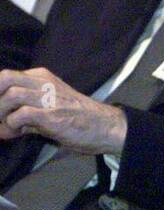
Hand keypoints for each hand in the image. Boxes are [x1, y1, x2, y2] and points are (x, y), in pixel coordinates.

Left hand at [0, 68, 127, 154]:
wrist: (107, 127)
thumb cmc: (81, 120)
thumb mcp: (50, 109)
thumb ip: (26, 115)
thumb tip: (3, 127)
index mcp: (42, 78)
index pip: (7, 77)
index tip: (1, 114)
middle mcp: (44, 83)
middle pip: (5, 78)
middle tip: (1, 116)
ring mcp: (48, 97)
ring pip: (10, 95)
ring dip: (2, 114)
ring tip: (9, 128)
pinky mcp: (51, 114)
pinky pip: (21, 114)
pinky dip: (13, 125)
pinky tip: (19, 133)